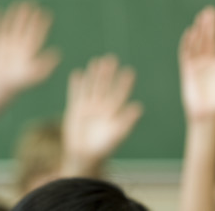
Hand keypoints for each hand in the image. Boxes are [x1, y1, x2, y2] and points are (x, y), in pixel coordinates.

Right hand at [0, 1, 59, 94]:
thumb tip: (57, 54)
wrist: (1, 87)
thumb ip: (45, 65)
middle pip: (25, 27)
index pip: (37, 33)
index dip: (41, 23)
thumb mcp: (34, 75)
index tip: (46, 12)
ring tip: (18, 3)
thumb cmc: (20, 83)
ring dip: (15, 16)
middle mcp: (19, 45)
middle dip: (29, 15)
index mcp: (29, 50)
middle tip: (33, 2)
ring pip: (12, 26)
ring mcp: (7, 44)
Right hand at [62, 55, 142, 173]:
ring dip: (93, 75)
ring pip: (91, 87)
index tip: (129, 71)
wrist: (83, 156)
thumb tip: (139, 107)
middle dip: (108, 74)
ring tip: (96, 61)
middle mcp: (101, 107)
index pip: (119, 94)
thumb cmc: (103, 148)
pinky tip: (77, 73)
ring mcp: (88, 107)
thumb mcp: (117, 134)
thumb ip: (127, 120)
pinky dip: (76, 84)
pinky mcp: (75, 109)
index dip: (124, 83)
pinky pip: (76, 94)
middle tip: (111, 59)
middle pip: (105, 87)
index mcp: (113, 112)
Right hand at [178, 6, 214, 120]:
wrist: (209, 117)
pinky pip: (186, 53)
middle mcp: (211, 62)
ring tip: (201, 17)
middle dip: (210, 26)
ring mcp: (199, 65)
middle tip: (210, 10)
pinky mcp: (187, 70)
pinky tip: (190, 32)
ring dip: (199, 30)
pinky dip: (187, 43)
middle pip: (210, 39)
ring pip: (198, 43)